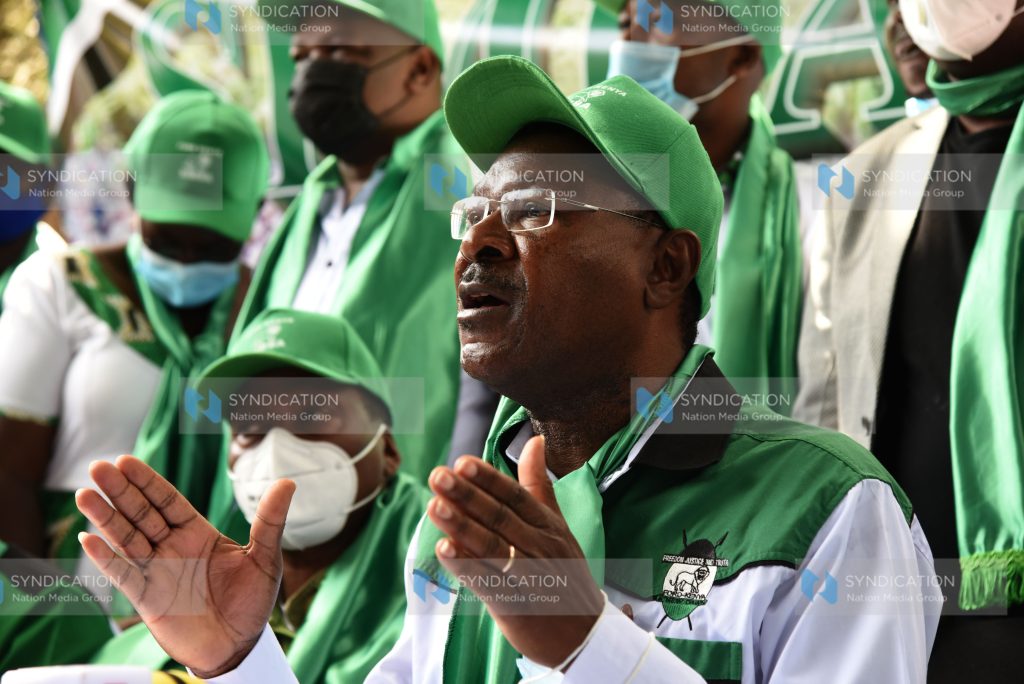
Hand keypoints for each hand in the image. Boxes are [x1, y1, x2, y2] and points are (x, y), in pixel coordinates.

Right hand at [75, 455, 294, 676]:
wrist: (238, 647)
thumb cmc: (251, 602)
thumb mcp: (265, 558)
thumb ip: (270, 521)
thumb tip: (289, 482)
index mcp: (197, 533)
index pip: (167, 501)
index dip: (147, 482)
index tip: (126, 461)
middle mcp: (172, 548)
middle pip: (142, 514)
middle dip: (121, 492)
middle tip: (99, 467)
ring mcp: (156, 572)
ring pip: (126, 539)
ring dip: (106, 518)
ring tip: (85, 494)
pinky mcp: (146, 598)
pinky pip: (123, 575)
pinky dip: (106, 559)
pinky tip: (89, 539)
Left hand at [426, 436, 604, 666]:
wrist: (584, 636)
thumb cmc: (565, 576)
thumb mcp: (558, 528)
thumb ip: (539, 487)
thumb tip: (534, 442)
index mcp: (549, 527)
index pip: (516, 496)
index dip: (488, 479)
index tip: (462, 461)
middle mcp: (540, 548)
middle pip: (500, 517)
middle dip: (467, 495)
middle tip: (438, 475)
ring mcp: (528, 577)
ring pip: (491, 546)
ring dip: (461, 525)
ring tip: (434, 505)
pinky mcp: (515, 606)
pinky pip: (486, 582)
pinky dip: (465, 565)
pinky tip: (443, 549)